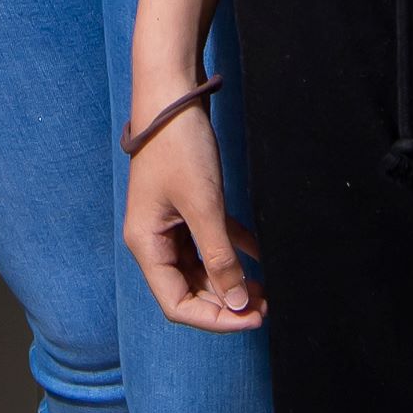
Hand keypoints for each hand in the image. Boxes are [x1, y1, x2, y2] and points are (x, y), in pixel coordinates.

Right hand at [121, 98, 262, 329]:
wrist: (172, 95)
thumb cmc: (180, 148)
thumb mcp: (204, 207)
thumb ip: (220, 259)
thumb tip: (237, 303)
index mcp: (147, 244)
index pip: (178, 303)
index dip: (215, 318)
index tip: (251, 317)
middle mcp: (154, 239)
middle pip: (189, 289)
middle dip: (226, 301)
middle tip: (265, 305)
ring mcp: (170, 222)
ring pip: (201, 267)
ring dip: (231, 279)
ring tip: (265, 289)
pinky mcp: (185, 205)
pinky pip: (209, 240)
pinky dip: (233, 249)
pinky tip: (259, 255)